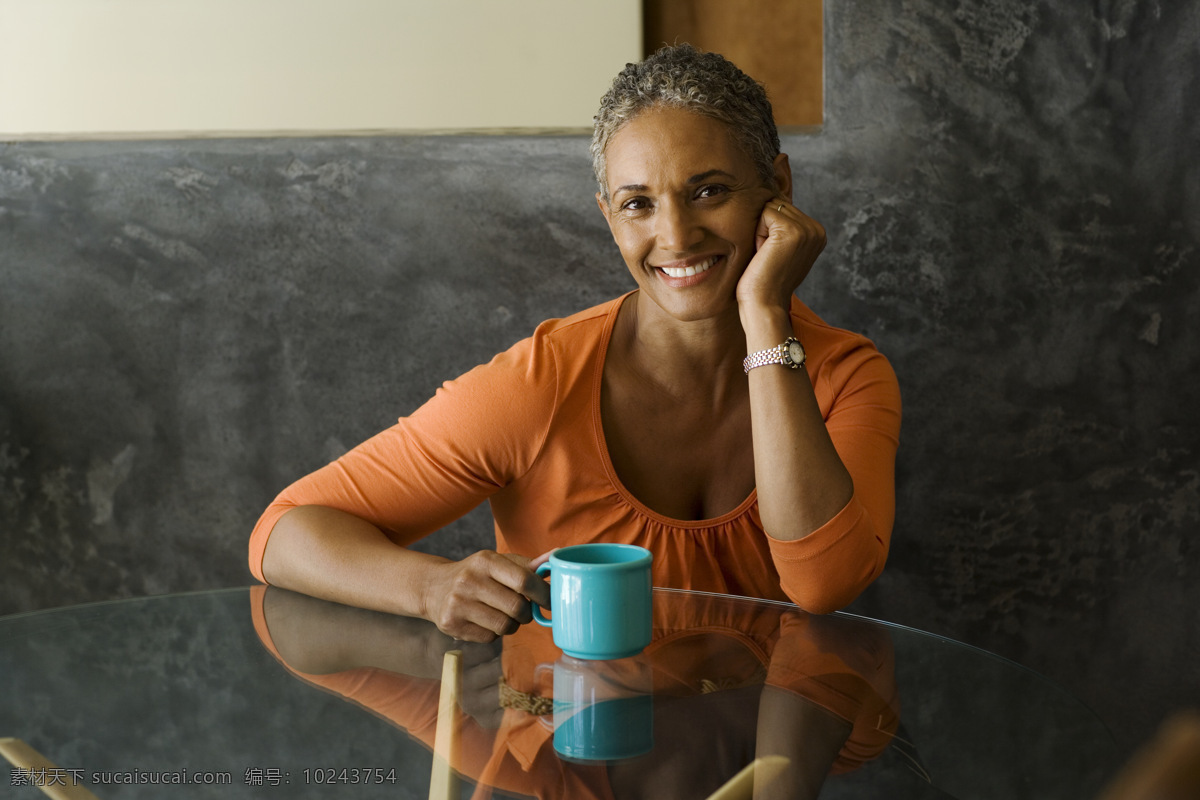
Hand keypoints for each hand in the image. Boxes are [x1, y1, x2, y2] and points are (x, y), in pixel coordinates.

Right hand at [424, 550, 551, 642]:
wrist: (434, 587)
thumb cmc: (478, 574)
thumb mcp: (499, 562)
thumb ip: (529, 564)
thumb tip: (559, 555)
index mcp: (485, 560)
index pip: (524, 580)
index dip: (543, 594)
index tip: (550, 601)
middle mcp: (469, 580)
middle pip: (517, 607)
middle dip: (527, 613)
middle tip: (523, 610)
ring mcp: (458, 603)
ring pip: (505, 626)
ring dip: (512, 625)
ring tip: (503, 615)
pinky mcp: (451, 624)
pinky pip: (490, 638)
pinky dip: (494, 633)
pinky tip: (485, 621)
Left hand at [736, 197, 825, 311]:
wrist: (765, 305)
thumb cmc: (766, 281)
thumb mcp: (782, 250)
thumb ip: (785, 227)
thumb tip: (774, 202)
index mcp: (817, 233)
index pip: (783, 208)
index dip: (770, 230)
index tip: (775, 256)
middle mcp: (817, 229)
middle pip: (776, 204)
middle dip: (765, 229)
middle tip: (769, 257)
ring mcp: (807, 229)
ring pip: (770, 208)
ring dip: (760, 231)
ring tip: (767, 255)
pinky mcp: (792, 231)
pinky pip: (764, 213)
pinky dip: (757, 234)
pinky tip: (763, 254)